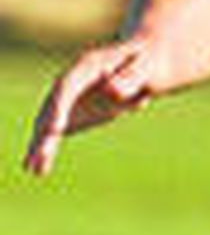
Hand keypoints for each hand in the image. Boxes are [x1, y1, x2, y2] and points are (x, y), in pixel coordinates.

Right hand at [23, 40, 163, 175]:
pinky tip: (38, 170)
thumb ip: (131, 78)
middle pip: (52, 107)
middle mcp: (72, 83)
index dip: (59, 107)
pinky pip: (56, 134)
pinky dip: (47, 150)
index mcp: (89, 66)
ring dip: (41, 145)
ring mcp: (70, 99)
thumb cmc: (150, 64)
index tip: (55, 129)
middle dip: (45, 131)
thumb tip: (112, 91)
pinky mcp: (72, 115)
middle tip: (40, 156)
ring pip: (49, 123)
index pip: (67, 86)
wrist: (147, 65)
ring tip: (34, 169)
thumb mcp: (148, 67)